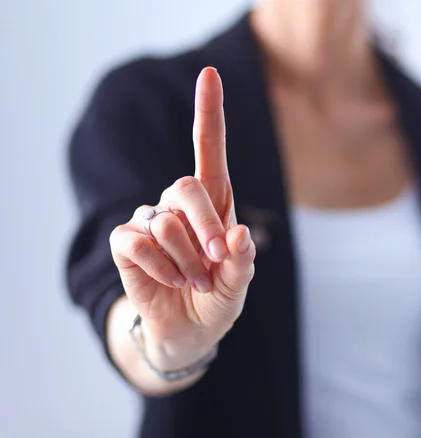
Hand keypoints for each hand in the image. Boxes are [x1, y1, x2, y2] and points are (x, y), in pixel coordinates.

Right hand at [109, 67, 254, 368]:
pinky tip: (170, 281)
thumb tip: (238, 235)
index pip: (209, 150)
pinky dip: (159, 268)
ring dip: (186, 261)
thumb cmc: (217, 297)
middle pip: (185, 185)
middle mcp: (180, 204)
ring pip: (165, 222)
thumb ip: (241, 261)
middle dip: (205, 227)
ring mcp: (151, 221)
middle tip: (217, 260)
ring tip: (195, 282)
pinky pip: (136, 242)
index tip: (209, 73)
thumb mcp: (238, 283)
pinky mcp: (126, 243)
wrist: (188, 330)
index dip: (209, 112)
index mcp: (214, 203)